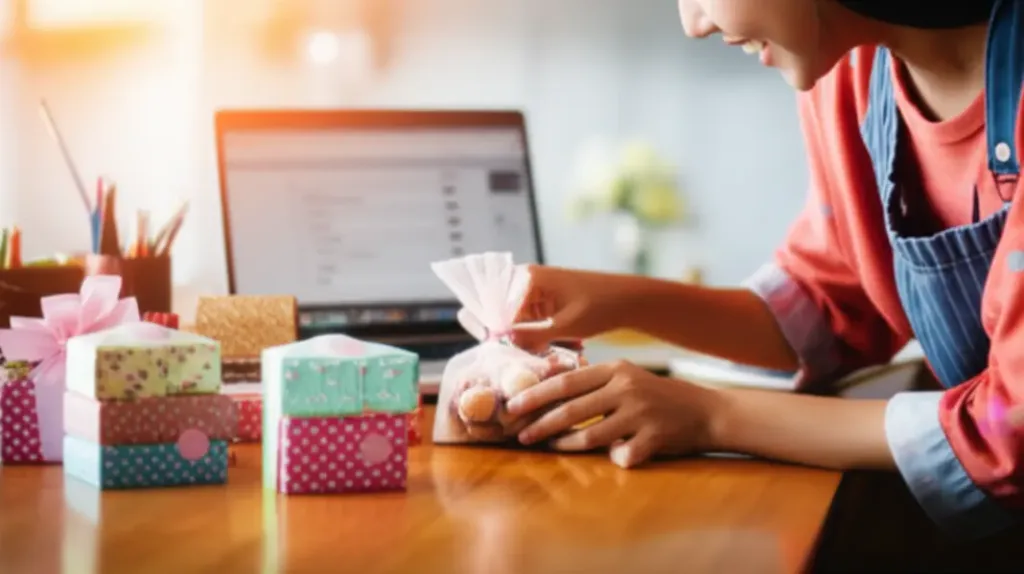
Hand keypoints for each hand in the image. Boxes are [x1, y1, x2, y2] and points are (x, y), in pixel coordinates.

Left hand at [505, 360, 722, 467]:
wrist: (708, 411)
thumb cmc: (658, 396)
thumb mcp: (627, 378)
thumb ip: (595, 383)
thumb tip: (548, 390)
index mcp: (616, 369)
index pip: (566, 381)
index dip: (535, 395)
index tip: (512, 406)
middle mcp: (626, 387)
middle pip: (571, 409)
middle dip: (540, 424)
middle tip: (519, 435)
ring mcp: (640, 413)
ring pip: (590, 435)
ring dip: (564, 444)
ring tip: (547, 447)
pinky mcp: (654, 438)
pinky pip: (621, 456)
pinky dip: (613, 459)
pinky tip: (612, 458)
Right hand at [511, 265, 632, 349]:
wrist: (631, 300)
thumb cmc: (600, 307)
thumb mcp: (564, 326)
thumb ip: (531, 335)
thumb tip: (502, 343)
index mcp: (528, 277)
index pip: (500, 308)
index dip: (500, 333)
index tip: (507, 356)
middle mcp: (528, 278)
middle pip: (506, 312)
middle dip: (515, 336)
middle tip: (525, 356)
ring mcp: (538, 289)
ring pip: (520, 319)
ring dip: (528, 337)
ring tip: (542, 352)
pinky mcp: (548, 299)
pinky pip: (533, 319)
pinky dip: (539, 334)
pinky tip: (550, 347)